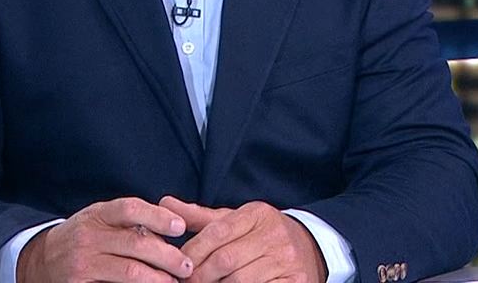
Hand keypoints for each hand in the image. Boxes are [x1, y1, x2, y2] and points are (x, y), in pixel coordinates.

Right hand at [17, 197, 194, 282]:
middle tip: (187, 265)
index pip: (129, 208)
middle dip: (167, 256)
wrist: (42, 259)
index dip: (157, 216)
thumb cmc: (85, 236)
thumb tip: (174, 226)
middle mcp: (89, 237)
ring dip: (157, 279)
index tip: (180, 227)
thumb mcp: (101, 219)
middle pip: (135, 243)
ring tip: (173, 282)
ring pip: (128, 272)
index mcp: (98, 215)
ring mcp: (83, 263)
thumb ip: (131, 221)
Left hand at [160, 196, 327, 282]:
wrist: (311, 248)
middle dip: (200, 275)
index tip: (178, 264)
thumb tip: (166, 203)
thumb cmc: (263, 234)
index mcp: (257, 214)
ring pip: (240, 280)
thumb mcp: (236, 219)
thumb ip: (201, 217)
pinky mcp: (294, 282)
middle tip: (185, 282)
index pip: (217, 232)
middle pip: (225, 260)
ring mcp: (286, 260)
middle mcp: (274, 235)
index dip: (193, 251)